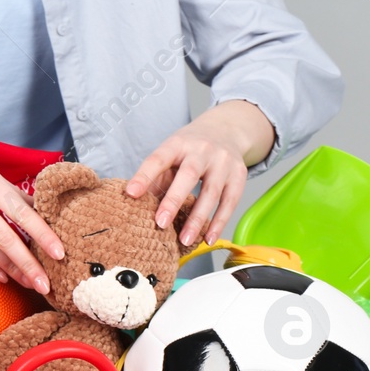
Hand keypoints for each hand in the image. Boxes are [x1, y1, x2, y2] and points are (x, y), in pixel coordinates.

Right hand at [0, 105, 63, 292]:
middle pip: (3, 236)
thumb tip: (34, 208)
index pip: (19, 209)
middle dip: (28, 263)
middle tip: (46, 283)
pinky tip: (2, 277)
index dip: (41, 232)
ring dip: (10, 269)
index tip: (59, 252)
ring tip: (29, 283)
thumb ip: (3, 188)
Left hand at [126, 100, 275, 247]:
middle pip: (188, 175)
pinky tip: (208, 238)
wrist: (226, 130)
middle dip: (173, 201)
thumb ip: (156, 176)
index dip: (144, 176)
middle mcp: (202, 150)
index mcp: (178, 143)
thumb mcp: (171, 154)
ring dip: (197, 219)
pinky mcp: (239, 175)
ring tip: (184, 240)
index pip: (159, 159)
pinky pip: (229, 202)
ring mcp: (223, 162)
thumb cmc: (190, 149)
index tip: (131, 193)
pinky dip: (219, 222)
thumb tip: (136, 205)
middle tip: (161, 224)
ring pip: (211, 193)